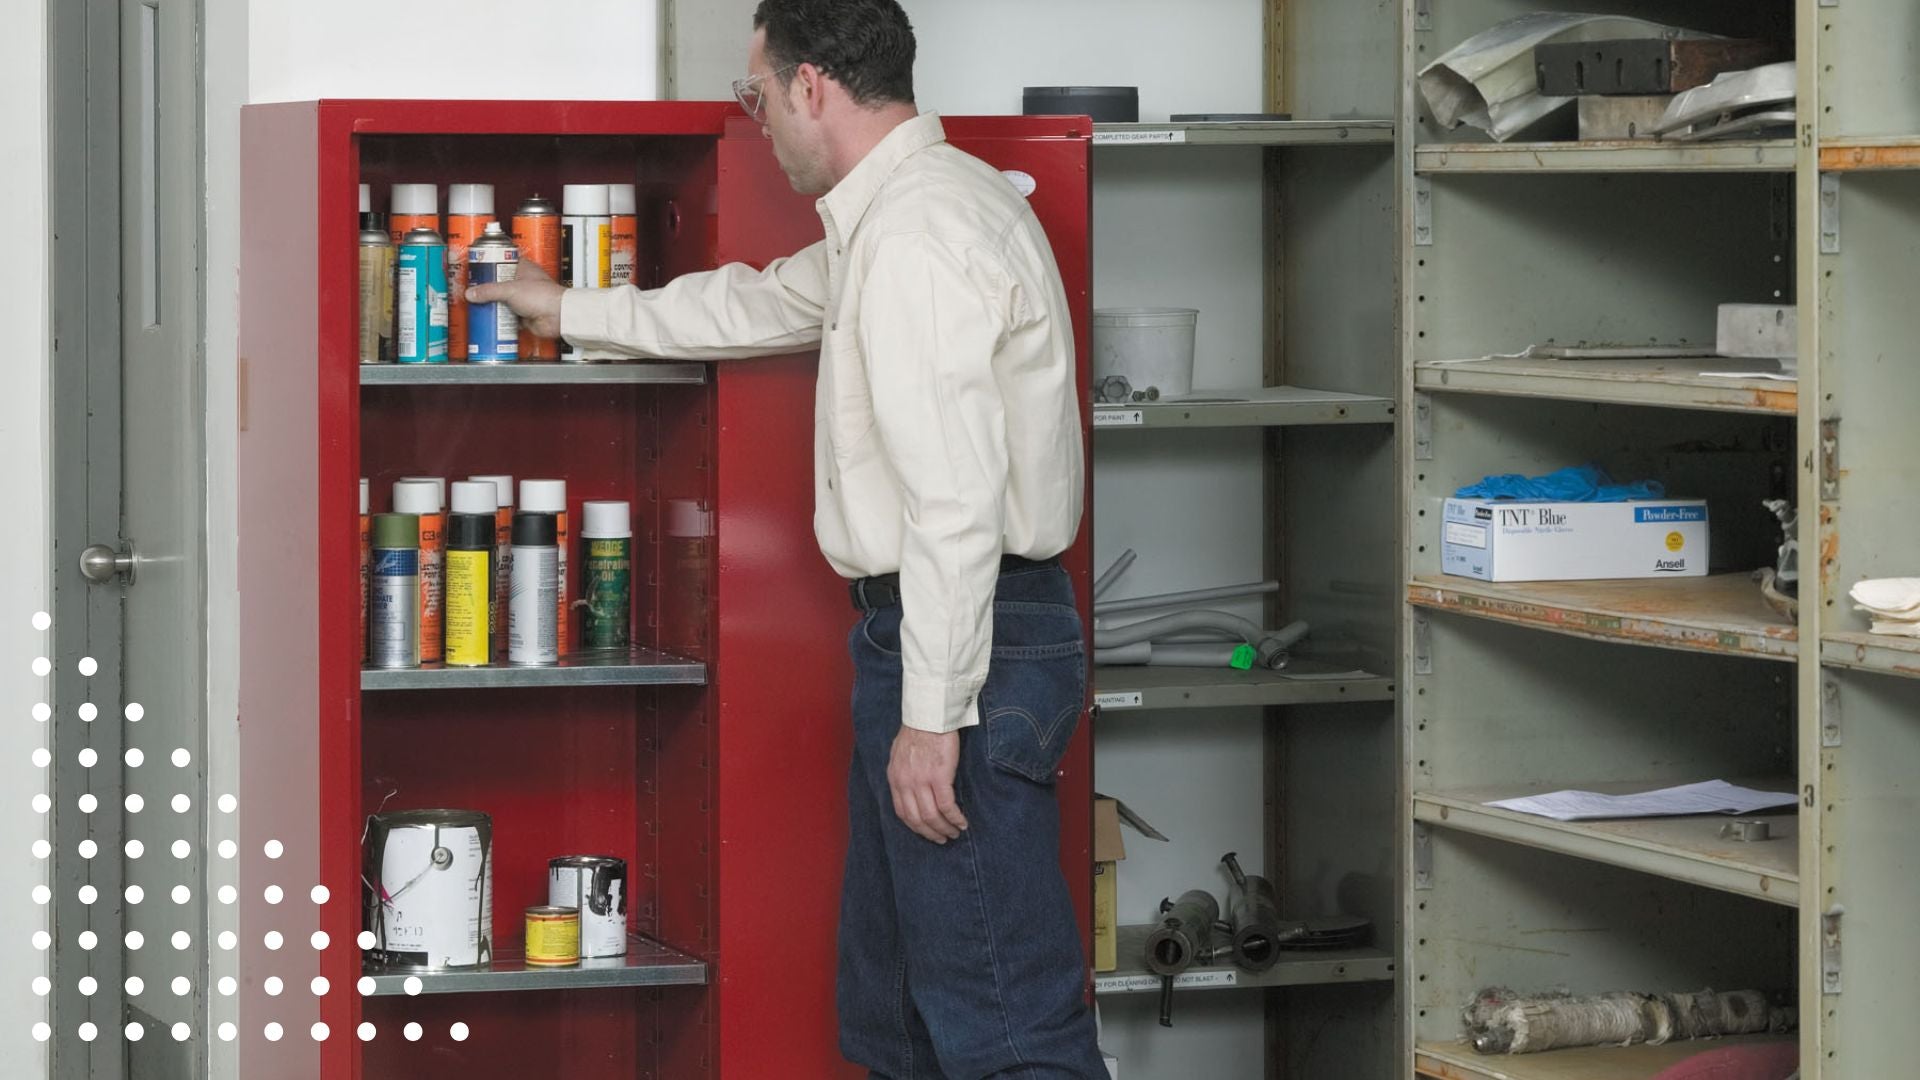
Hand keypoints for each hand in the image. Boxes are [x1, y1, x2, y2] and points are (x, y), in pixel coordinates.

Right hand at [466, 258, 564, 339]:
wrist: (558, 317)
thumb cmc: (543, 296)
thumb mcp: (510, 289)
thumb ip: (489, 291)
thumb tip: (472, 293)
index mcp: (523, 268)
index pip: (503, 261)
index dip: (489, 264)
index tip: (476, 267)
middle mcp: (523, 282)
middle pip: (500, 283)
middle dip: (487, 287)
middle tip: (471, 288)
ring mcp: (524, 299)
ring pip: (503, 300)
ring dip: (492, 304)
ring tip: (475, 304)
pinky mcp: (524, 315)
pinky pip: (507, 316)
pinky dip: (499, 318)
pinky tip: (487, 318)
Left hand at [887, 727, 968, 843]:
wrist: (929, 715)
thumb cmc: (918, 729)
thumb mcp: (900, 753)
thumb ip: (903, 772)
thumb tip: (909, 786)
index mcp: (895, 778)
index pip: (902, 813)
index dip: (916, 827)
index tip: (927, 832)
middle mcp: (905, 783)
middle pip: (916, 819)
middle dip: (931, 833)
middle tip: (943, 839)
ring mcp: (921, 781)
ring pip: (932, 816)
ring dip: (944, 828)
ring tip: (955, 833)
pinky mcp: (939, 777)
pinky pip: (947, 806)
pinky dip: (955, 818)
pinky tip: (962, 822)